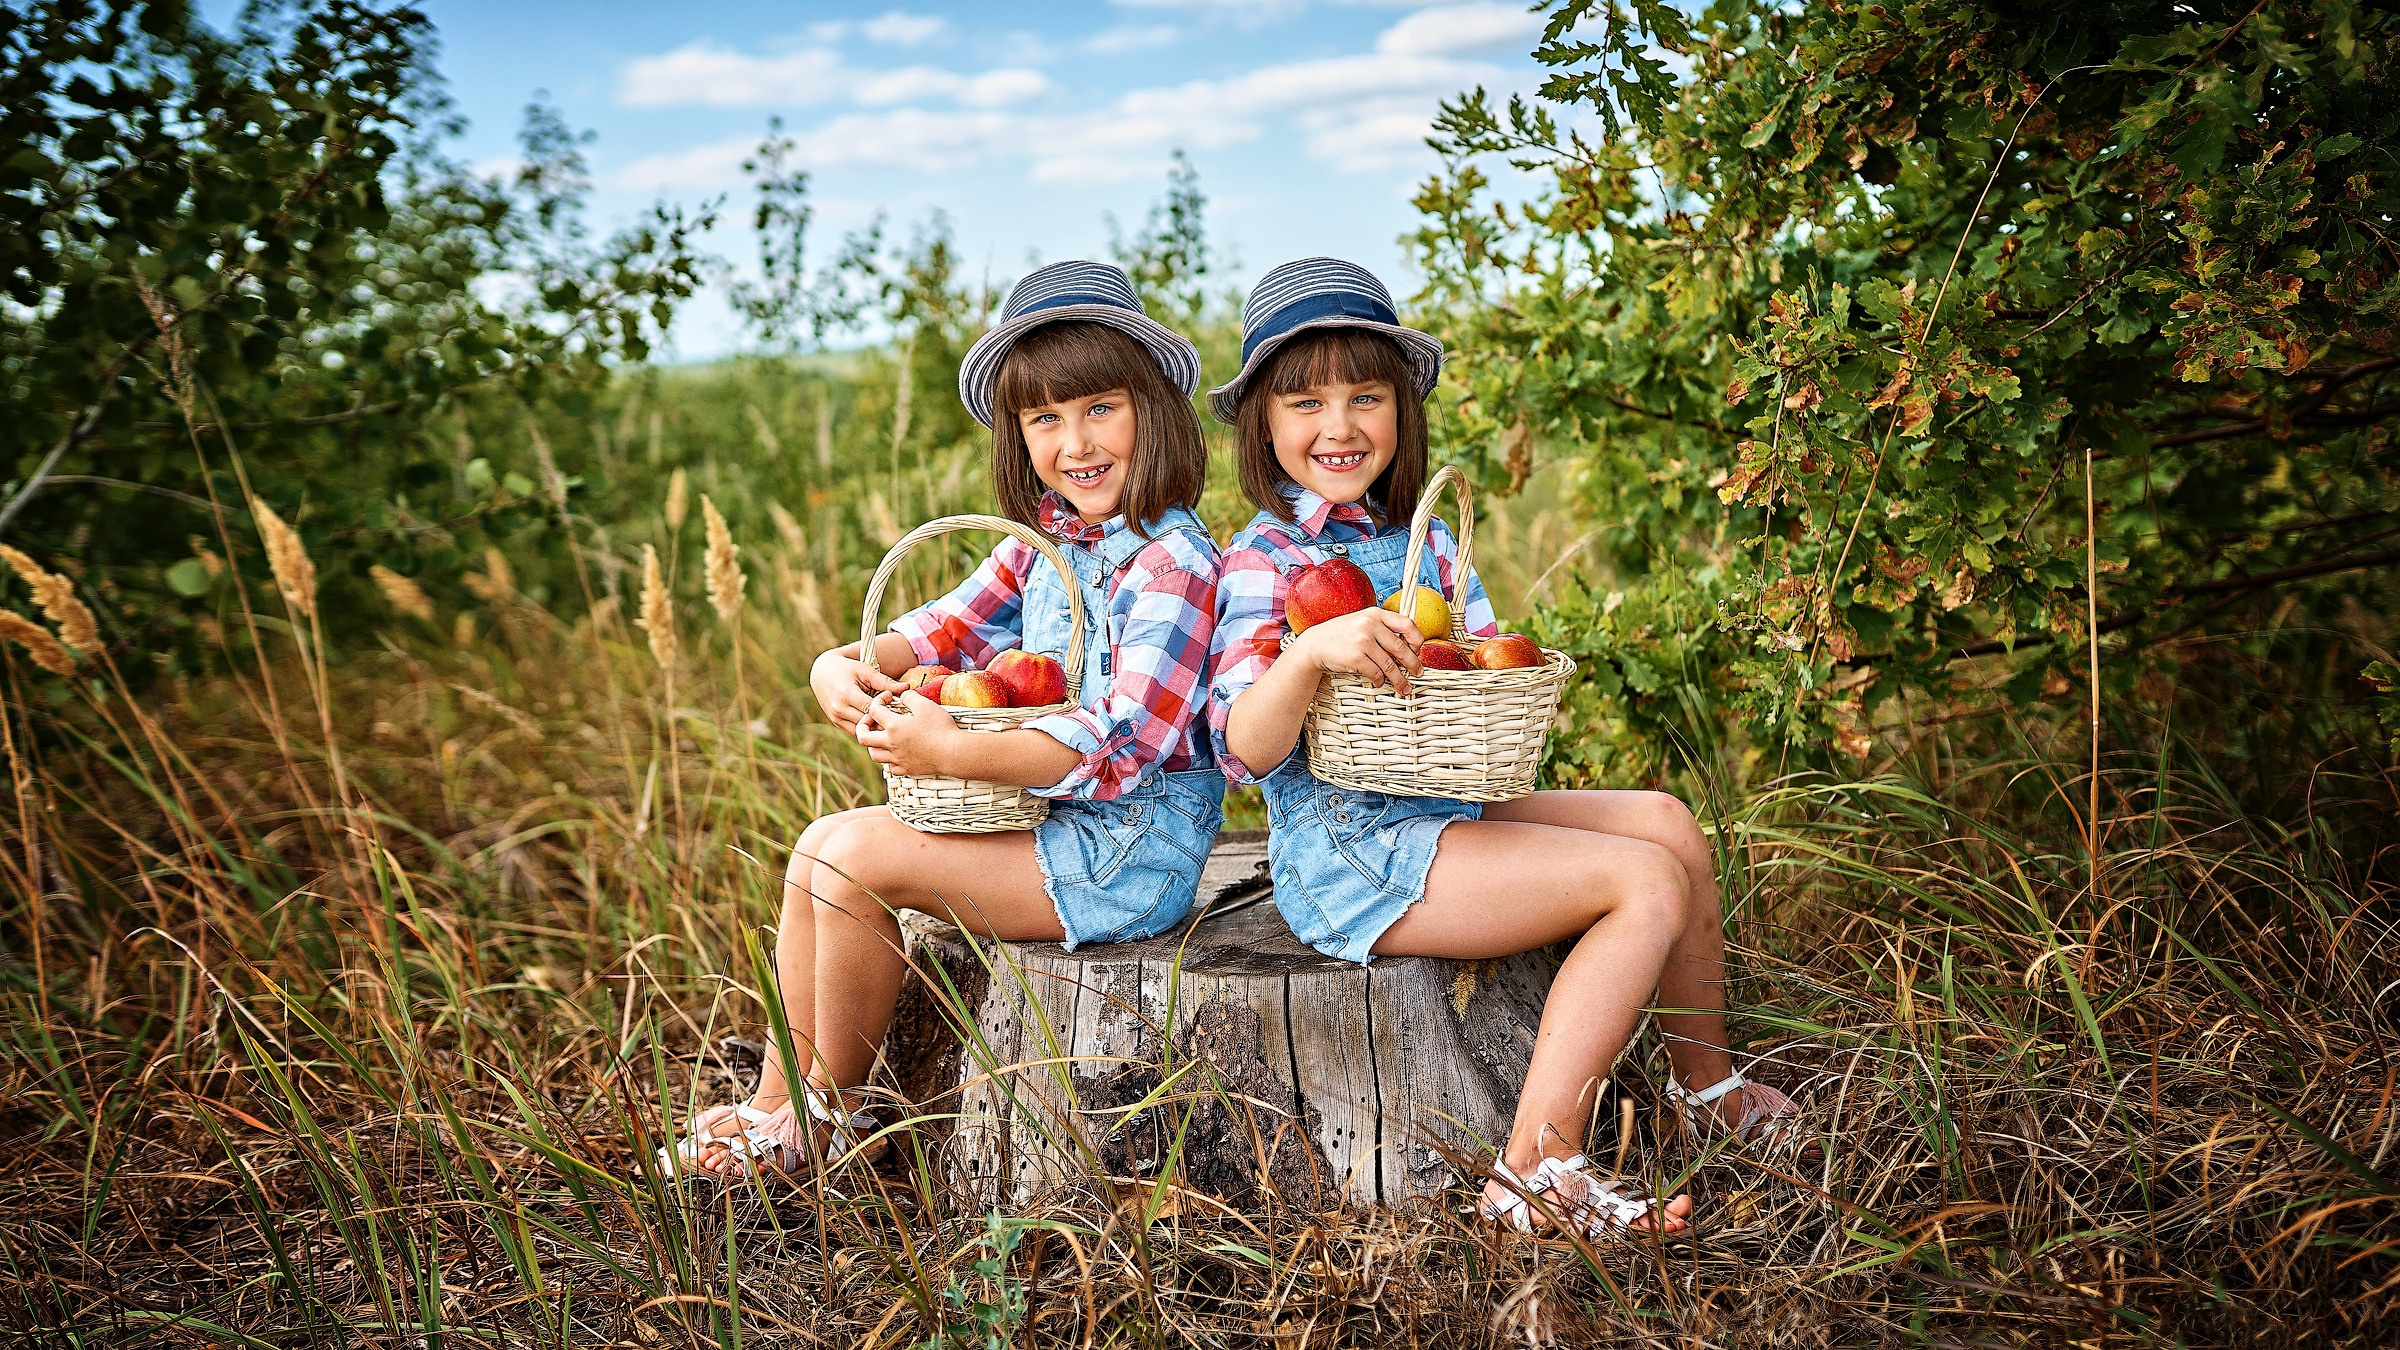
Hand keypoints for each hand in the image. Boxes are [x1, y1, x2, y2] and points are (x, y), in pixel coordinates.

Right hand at [811, 643, 901, 734]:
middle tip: (894, 713)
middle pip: (868, 723)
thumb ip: (885, 681)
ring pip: (862, 731)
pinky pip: (855, 732)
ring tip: (885, 717)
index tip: (890, 698)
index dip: (885, 706)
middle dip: (883, 719)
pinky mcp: (836, 723)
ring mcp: (836, 718)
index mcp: (847, 694)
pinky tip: (875, 721)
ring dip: (875, 727)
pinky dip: (866, 729)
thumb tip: (907, 687)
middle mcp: (839, 709)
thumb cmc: (847, 669)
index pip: (872, 709)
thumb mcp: (865, 671)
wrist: (822, 673)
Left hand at [856, 690, 963, 776]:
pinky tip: (896, 752)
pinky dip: (888, 759)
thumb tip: (902, 695)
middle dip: (862, 726)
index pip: (873, 710)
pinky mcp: (906, 770)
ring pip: (874, 754)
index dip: (878, 700)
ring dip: (873, 744)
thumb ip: (909, 697)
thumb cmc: (941, 728)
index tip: (888, 698)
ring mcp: (897, 759)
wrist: (954, 753)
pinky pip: (889, 767)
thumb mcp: (926, 705)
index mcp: (893, 726)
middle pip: (863, 737)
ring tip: (882, 737)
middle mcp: (891, 744)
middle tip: (871, 721)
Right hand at [1290, 607, 1422, 694]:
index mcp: (1375, 614)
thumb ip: (1382, 628)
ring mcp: (1362, 641)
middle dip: (1413, 664)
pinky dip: (1380, 681)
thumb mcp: (1362, 622)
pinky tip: (1380, 683)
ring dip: (1399, 679)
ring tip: (1404, 687)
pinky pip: (1376, 673)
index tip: (1418, 651)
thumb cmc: (1341, 634)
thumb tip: (1407, 647)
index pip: (1407, 624)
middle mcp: (1370, 625)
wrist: (1315, 644)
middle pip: (1401, 648)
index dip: (1417, 639)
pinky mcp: (1355, 658)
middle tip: (1418, 673)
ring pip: (1390, 665)